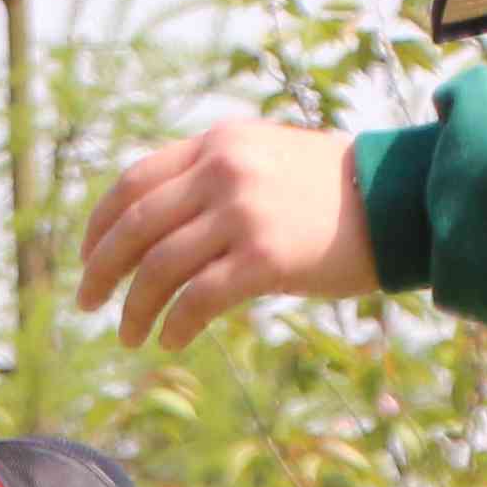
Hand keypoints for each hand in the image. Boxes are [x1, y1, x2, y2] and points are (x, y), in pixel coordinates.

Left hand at [78, 119, 375, 348]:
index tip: (87, 256)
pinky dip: (174, 324)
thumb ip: (215, 175)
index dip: (99, 224)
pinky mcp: (264, 257)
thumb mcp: (266, 158)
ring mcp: (242, 213)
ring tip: (127, 336)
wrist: (400, 200)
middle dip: (100, 270)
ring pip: (159, 268)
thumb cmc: (334, 190)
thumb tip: (157, 217)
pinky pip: (197, 299)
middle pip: (135, 226)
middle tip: (87, 302)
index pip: (134, 181)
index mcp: (218, 145)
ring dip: (134, 308)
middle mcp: (223, 171)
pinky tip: (169, 341)